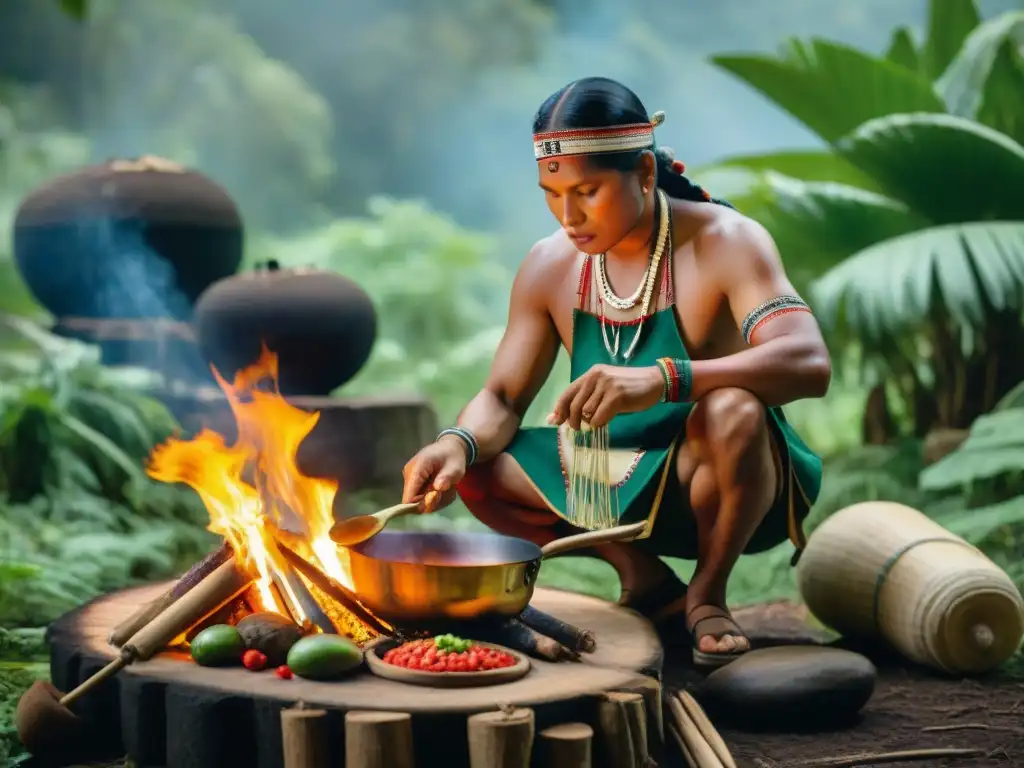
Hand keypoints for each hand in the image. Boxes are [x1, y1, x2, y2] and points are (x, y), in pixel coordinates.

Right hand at [401, 436, 467, 511]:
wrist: (449, 447)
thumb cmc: (453, 457)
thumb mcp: (455, 468)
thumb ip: (446, 478)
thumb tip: (437, 488)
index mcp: (417, 467)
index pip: (409, 495)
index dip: (420, 504)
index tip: (435, 501)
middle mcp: (408, 472)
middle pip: (412, 499)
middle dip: (428, 501)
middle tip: (443, 493)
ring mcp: (409, 476)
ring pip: (415, 498)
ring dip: (430, 498)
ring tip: (442, 488)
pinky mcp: (412, 479)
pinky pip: (418, 494)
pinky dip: (429, 494)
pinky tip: (438, 487)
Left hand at [548, 364, 664, 429]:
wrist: (655, 381)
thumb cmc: (629, 388)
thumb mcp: (605, 388)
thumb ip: (587, 399)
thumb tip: (562, 417)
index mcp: (590, 374)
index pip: (567, 393)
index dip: (559, 409)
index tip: (554, 421)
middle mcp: (595, 376)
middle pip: (574, 405)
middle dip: (573, 421)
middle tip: (578, 429)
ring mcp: (606, 385)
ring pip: (586, 413)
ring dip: (590, 422)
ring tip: (599, 420)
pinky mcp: (616, 395)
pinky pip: (599, 417)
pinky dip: (601, 423)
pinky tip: (607, 419)